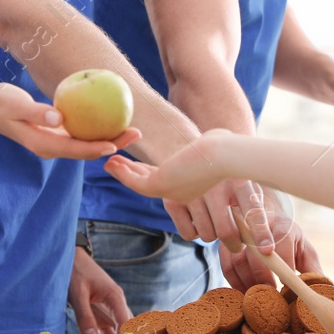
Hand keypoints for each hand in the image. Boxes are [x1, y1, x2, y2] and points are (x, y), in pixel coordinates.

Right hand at [0, 83, 141, 158]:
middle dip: (113, 144)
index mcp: (44, 144)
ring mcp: (55, 141)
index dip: (96, 148)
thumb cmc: (0, 104)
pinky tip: (112, 114)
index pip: (75, 149)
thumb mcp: (16, 105)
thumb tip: (60, 119)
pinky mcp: (56, 133)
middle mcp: (52, 146)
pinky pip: (81, 132)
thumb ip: (37, 112)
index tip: (116, 144)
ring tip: (133, 127)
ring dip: (110, 137)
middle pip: (88, 149)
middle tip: (137, 132)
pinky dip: (97, 126)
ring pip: (87, 142)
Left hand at [68, 247, 131, 333]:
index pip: (126, 322)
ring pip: (118, 329)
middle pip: (127, 326)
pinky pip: (108, 328)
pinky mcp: (100, 311)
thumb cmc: (74, 271)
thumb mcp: (77, 293)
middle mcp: (115, 303)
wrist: (69, 257)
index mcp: (114, 296)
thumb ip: (84, 315)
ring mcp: (108, 308)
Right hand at [102, 129, 233, 205]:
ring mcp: (169, 191)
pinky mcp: (161, 185)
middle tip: (115, 164)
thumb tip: (209, 139)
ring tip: (109, 162)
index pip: (164, 181)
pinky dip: (122, 173)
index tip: (134, 165)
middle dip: (131, 173)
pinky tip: (112, 163)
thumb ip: (205, 146)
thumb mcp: (213, 146)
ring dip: (123, 173)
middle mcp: (179, 193)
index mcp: (191, 186)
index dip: (146, 172)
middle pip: (148, 184)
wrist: (225, 154)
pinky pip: (135, 182)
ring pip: (140, 185)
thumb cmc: (225, 148)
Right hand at [220, 204, 322, 288]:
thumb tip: (319, 290)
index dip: (283, 263)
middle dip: (262, 275)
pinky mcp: (224, 240)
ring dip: (247, 281)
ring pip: (238, 257)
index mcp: (284, 225)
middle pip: (257, 248)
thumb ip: (312, 269)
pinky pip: (226, 264)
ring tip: (257, 297)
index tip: (284, 284)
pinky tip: (244, 292)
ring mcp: (239, 231)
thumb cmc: (288, 239)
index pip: (283, 240)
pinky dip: (234, 281)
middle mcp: (260, 223)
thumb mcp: (304, 249)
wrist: (264, 217)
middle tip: (269, 294)